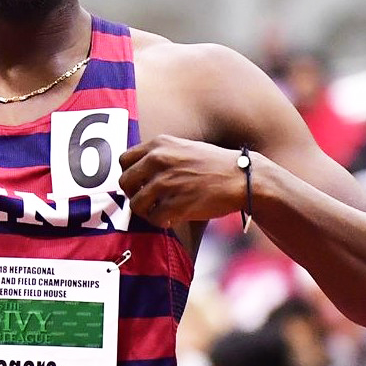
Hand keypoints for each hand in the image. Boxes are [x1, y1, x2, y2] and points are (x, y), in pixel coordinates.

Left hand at [118, 136, 246, 228]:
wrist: (242, 178)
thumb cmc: (214, 165)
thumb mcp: (183, 148)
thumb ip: (160, 156)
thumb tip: (137, 173)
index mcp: (159, 144)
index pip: (124, 160)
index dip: (129, 175)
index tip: (139, 183)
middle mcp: (159, 160)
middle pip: (124, 183)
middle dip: (134, 194)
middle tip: (148, 200)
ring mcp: (167, 182)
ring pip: (136, 204)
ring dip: (146, 211)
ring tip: (160, 210)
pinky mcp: (176, 204)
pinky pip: (154, 219)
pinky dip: (161, 221)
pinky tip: (173, 217)